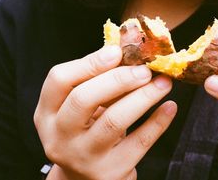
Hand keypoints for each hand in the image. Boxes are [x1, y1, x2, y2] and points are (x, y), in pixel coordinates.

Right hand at [34, 46, 176, 179]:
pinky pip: (138, 143)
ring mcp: (83, 156)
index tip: (117, 51)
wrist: (85, 179)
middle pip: (83, 99)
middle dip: (118, 79)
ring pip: (113, 121)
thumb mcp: (79, 109)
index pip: (59, 80)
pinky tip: (170, 106)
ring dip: (143, 97)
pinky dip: (157, 122)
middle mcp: (59, 136)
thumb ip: (95, 82)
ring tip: (164, 83)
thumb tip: (129, 52)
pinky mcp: (110, 171)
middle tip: (145, 69)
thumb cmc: (85, 132)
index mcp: (47, 113)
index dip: (89, 63)